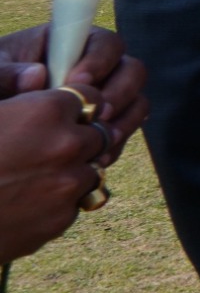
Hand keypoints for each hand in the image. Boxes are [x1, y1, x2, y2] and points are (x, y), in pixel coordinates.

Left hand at [0, 25, 146, 163]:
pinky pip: (125, 130)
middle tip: (98, 114)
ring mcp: (107, 95)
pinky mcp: (106, 122)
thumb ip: (7, 72)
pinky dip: (114, 144)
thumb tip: (35, 76)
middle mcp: (99, 67)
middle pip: (132, 71)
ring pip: (137, 101)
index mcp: (74, 44)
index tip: (78, 81)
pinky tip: (96, 158)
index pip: (106, 43)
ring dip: (124, 120)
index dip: (100, 60)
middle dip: (120, 93)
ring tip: (101, 139)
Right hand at [0, 84, 111, 261]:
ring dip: (71, 169)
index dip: (71, 104)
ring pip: (92, 169)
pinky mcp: (62, 218)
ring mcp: (68, 184)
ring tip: (33, 174)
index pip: (89, 96)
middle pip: (97, 132)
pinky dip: (58, 200)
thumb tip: (40, 73)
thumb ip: (9, 86)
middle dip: (77, 136)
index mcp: (46, 111)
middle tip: (44, 145)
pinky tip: (25, 200)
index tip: (57, 112)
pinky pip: (75, 202)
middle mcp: (67, 145)